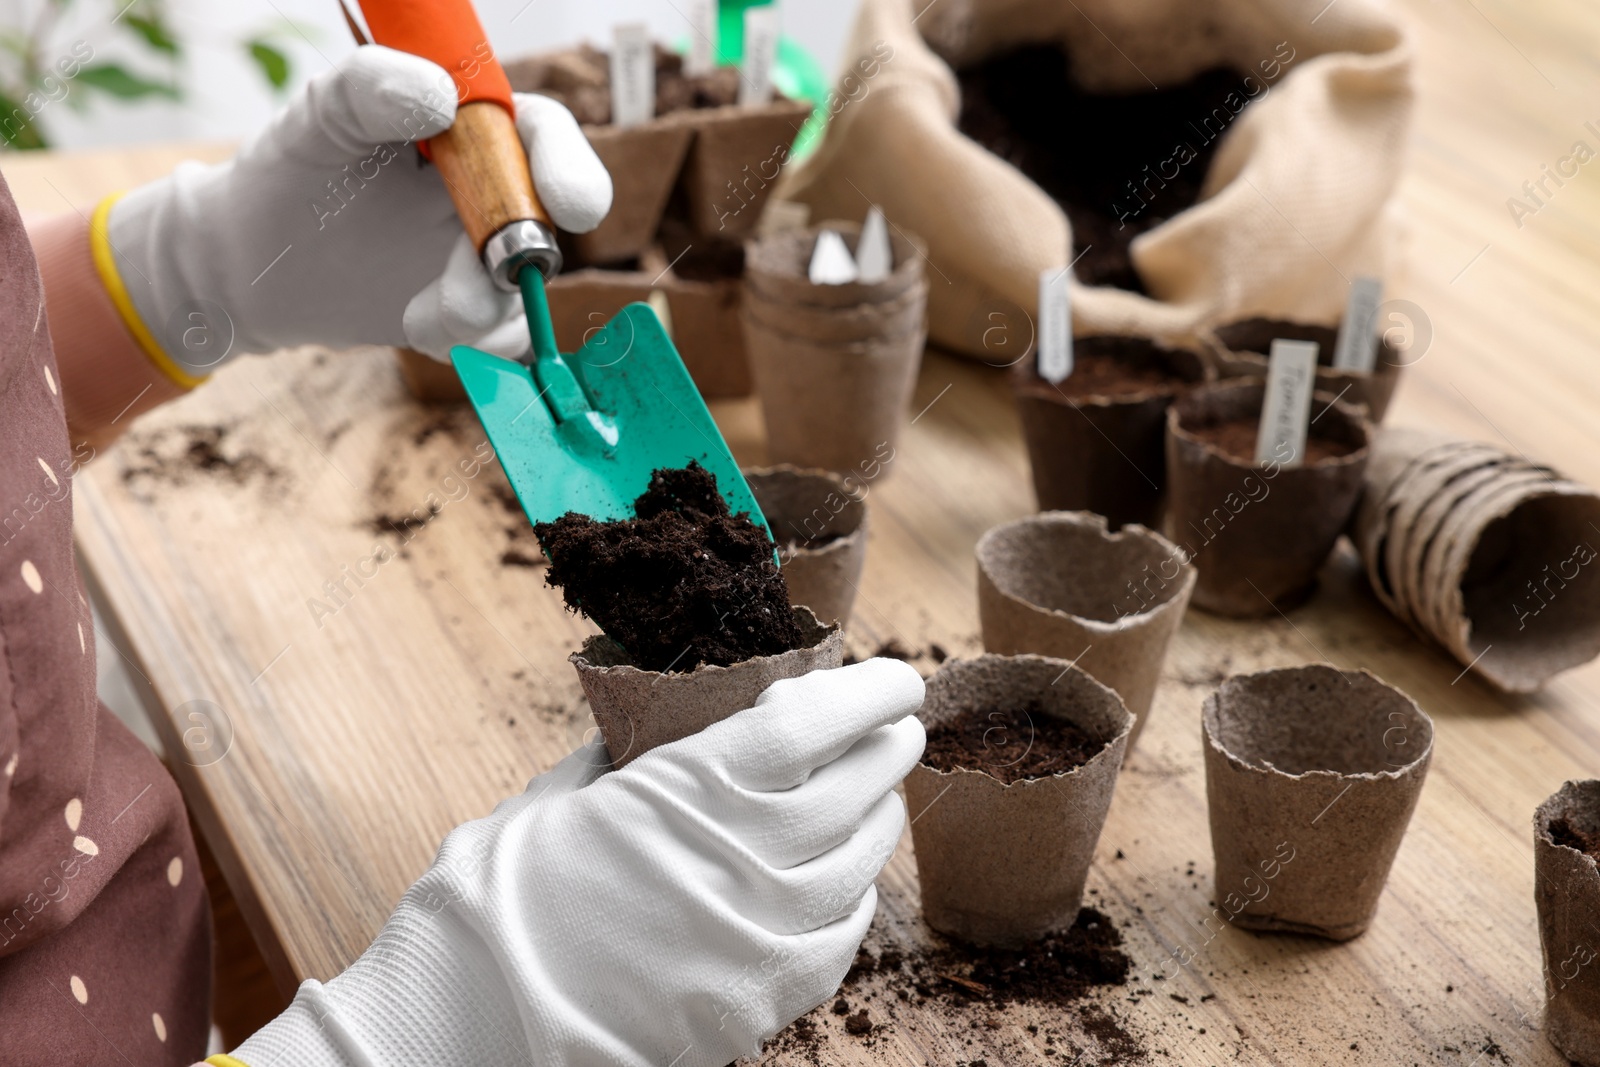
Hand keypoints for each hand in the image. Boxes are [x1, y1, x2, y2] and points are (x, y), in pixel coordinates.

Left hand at [105, 45, 610, 371]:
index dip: (565, 164)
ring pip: (525, 285)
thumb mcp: (318, 117)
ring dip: (484, 304)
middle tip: (496, 269)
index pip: (539, 134)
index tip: (566, 205)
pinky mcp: (464, 312)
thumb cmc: (289, 172)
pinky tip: (416, 326)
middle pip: (553, 213)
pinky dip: (468, 340)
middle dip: (536, 247)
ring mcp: (480, 256)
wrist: (250, 262)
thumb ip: (369, 87)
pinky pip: (498, 336)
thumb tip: (440, 98)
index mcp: (466, 127)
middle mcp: (487, 190)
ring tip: (426, 310)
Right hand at [232, 659, 925, 1066]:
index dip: (869, 694)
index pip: (815, 722)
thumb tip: (639, 728)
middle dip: (886, 748)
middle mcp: (746, 853)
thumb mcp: (550, 801)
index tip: (897, 679)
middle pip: (857, 784)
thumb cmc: (497, 900)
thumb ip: (614, 759)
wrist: (471, 1023)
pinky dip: (854, 902)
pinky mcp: (763, 1000)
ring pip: (861, 860)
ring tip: (879, 799)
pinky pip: (840, 938)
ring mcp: (762, 931)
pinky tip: (849, 885)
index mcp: (692, 788)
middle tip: (896, 730)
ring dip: (880, 820)